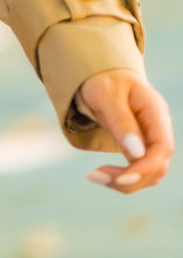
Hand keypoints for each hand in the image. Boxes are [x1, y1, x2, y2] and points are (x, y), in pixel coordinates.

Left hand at [76, 69, 173, 192]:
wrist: (101, 75)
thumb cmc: (103, 80)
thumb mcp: (106, 94)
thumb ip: (121, 121)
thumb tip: (137, 154)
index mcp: (155, 110)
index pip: (163, 146)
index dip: (146, 167)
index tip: (120, 177)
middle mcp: (158, 128)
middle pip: (157, 166)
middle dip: (130, 178)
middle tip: (94, 176)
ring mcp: (151, 140)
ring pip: (149, 174)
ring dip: (125, 182)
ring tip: (94, 177)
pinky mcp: (141, 149)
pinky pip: (138, 171)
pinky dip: (122, 178)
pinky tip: (101, 175)